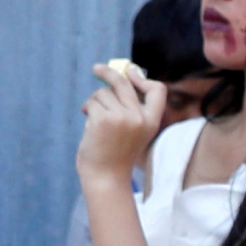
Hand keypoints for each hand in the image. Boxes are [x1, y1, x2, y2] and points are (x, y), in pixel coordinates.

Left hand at [77, 62, 168, 185]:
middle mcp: (139, 117)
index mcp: (152, 121)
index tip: (129, 73)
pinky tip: (89, 125)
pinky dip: (87, 109)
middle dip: (108, 72)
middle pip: (124, 83)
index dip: (143, 79)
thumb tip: (117, 78)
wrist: (106, 177)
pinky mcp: (103, 119)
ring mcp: (122, 117)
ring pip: (103, 93)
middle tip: (97, 68)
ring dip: (94, 102)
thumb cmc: (117, 154)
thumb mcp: (134, 131)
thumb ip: (131, 109)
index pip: (158, 90)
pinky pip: (92, 102)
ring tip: (93, 118)